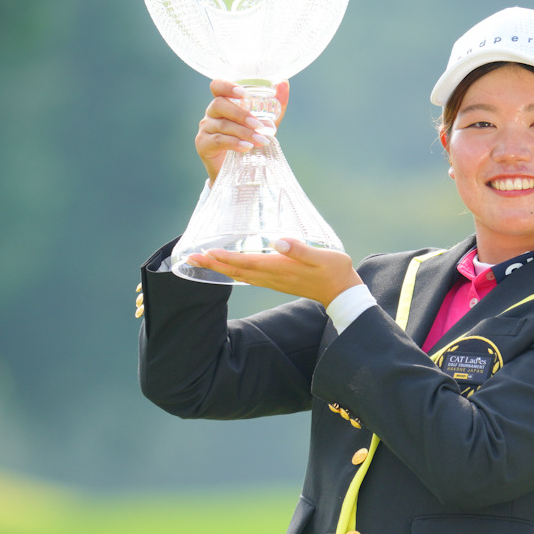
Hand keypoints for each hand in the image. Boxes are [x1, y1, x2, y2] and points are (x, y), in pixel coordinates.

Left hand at [187, 238, 361, 307]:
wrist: (342, 292)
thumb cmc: (335, 270)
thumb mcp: (322, 256)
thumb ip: (300, 249)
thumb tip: (278, 241)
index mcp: (280, 268)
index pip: (246, 263)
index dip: (224, 258)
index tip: (205, 252)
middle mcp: (273, 276)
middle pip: (236, 271)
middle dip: (213, 264)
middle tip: (190, 257)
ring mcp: (274, 281)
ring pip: (240, 276)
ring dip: (219, 269)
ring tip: (202, 261)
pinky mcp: (277, 281)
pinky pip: (249, 278)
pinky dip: (233, 272)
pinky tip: (228, 268)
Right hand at [195, 79, 289, 182]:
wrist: (237, 171)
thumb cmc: (249, 141)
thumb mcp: (263, 124)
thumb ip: (275, 106)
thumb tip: (283, 83)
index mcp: (224, 103)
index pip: (217, 87)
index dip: (227, 86)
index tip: (244, 93)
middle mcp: (211, 113)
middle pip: (220, 104)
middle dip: (241, 114)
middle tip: (259, 125)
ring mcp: (205, 128)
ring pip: (223, 125)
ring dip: (244, 132)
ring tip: (261, 141)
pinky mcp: (203, 144)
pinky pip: (218, 140)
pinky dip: (234, 143)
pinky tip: (247, 148)